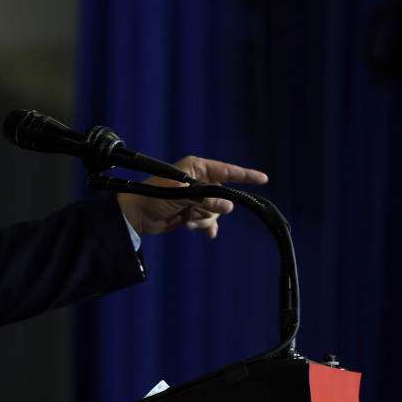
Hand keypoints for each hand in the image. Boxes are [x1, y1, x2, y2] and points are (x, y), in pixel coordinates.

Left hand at [117, 156, 267, 238]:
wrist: (138, 216)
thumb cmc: (155, 196)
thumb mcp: (183, 195)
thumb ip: (208, 199)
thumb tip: (229, 206)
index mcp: (196, 168)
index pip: (226, 170)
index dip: (245, 175)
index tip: (263, 178)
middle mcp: (198, 181)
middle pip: (222, 195)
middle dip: (211, 207)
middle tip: (193, 208)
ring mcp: (196, 197)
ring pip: (215, 211)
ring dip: (203, 218)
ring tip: (186, 217)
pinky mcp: (192, 211)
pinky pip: (208, 221)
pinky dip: (205, 226)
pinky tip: (206, 234)